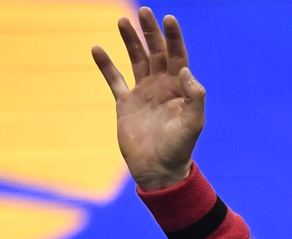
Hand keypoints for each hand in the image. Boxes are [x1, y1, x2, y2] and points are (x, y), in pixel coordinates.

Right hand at [91, 7, 203, 190]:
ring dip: (130, 41)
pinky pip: (114, 79)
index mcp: (180, 89)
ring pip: (136, 60)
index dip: (174, 37)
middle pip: (156, 52)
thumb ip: (194, 96)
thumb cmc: (180, 148)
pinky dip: (105, 65)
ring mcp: (143, 93)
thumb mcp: (193, 123)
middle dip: (151, 32)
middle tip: (145, 12)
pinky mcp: (125, 103)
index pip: (178, 56)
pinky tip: (97, 48)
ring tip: (122, 21)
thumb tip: (185, 70)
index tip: (168, 18)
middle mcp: (162, 86)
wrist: (159, 170)